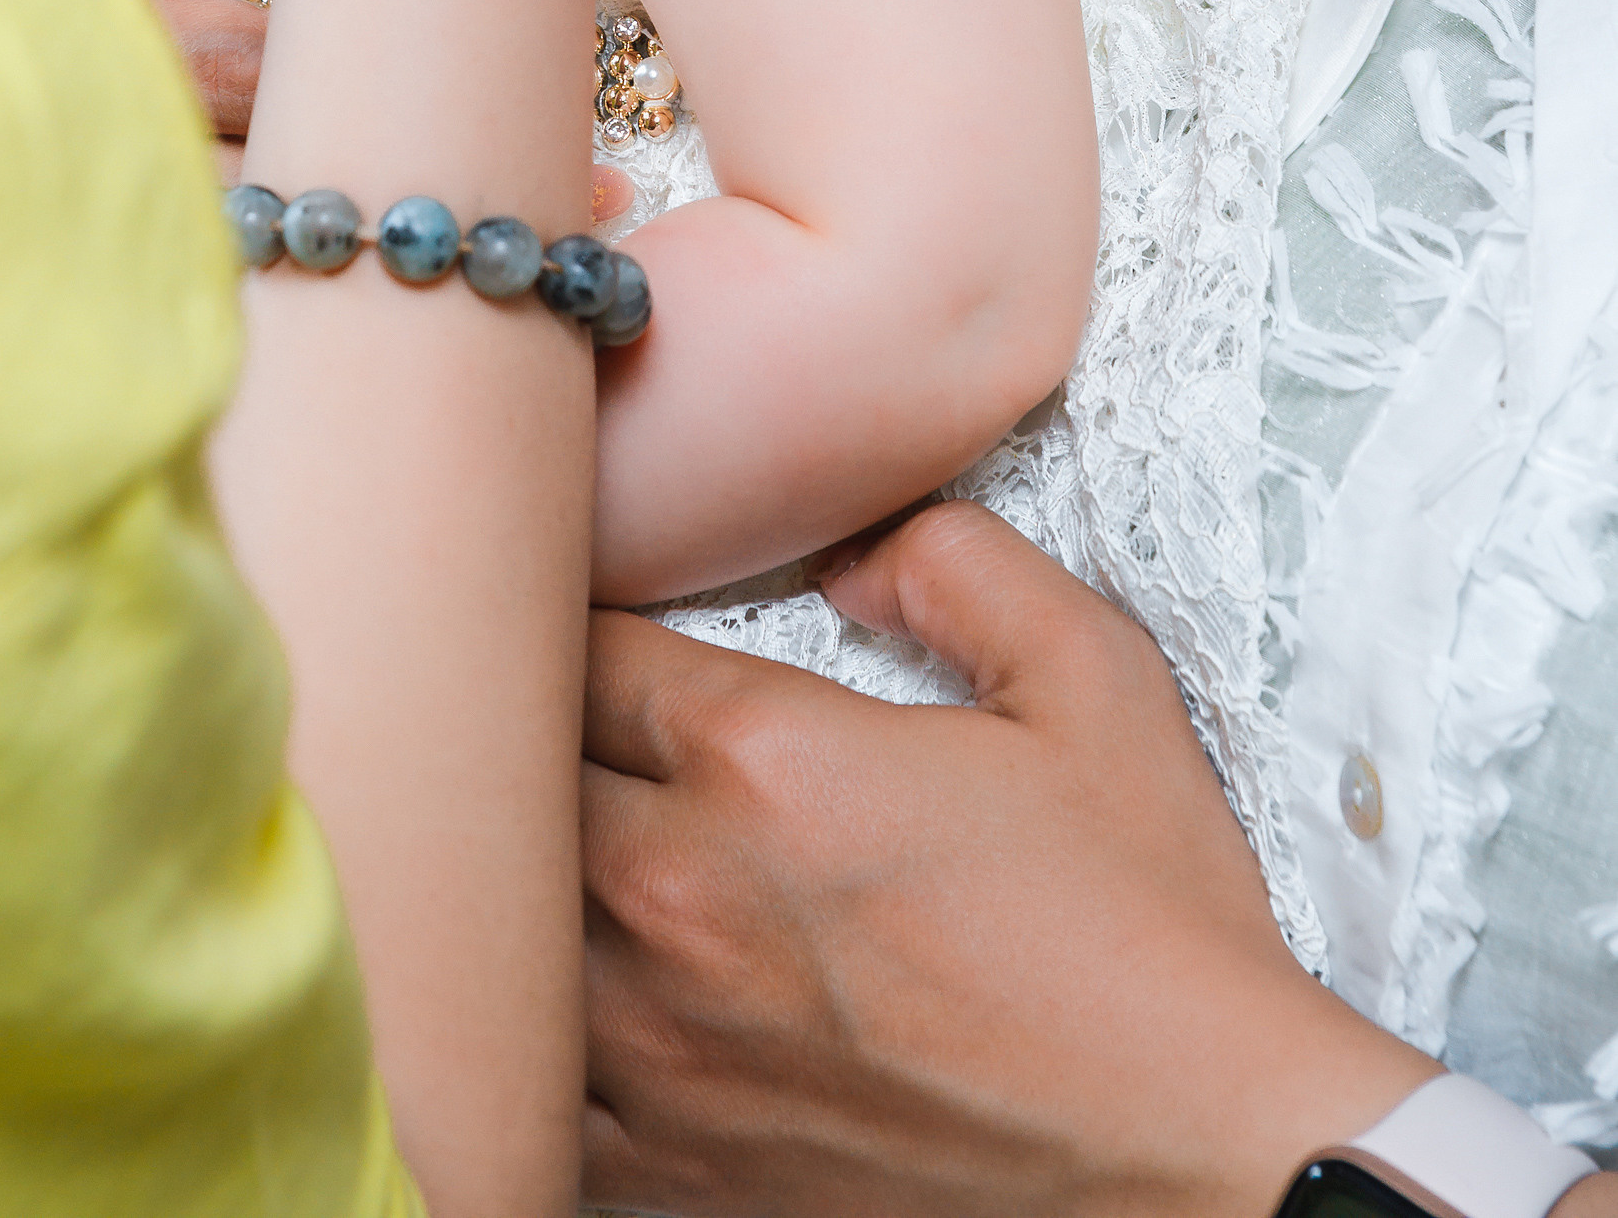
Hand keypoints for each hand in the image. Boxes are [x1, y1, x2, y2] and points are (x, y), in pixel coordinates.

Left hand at [581, 505, 1426, 1217]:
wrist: (1208, 1157)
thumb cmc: (1150, 932)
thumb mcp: (1091, 681)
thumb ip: (955, 564)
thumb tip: (854, 550)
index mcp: (764, 759)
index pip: (578, 648)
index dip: (570, 621)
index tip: (586, 623)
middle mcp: (683, 896)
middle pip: (509, 781)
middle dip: (525, 740)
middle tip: (554, 725)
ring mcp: (665, 1047)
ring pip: (498, 935)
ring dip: (518, 886)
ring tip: (548, 857)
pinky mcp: (679, 1169)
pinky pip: (532, 1096)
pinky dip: (531, 1046)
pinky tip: (569, 1011)